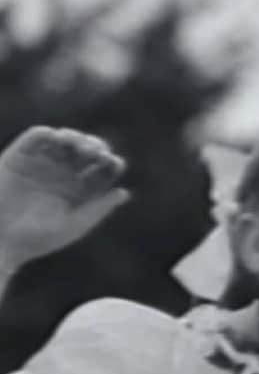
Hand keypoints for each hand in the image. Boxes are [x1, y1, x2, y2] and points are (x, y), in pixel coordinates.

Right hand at [0, 126, 128, 269]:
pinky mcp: (19, 157)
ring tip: (79, 146)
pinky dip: (46, 134)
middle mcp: (64, 174)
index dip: (111, 163)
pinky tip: (56, 138)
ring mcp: (42, 164)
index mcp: (81, 190)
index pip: (103, 170)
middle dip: (96, 146)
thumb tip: (124, 192)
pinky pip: (35, 138)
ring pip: (64, 140)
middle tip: (95, 153)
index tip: (113, 163)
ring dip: (74, 137)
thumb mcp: (74, 225)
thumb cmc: (37, 240)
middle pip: (87, 151)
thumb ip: (99, 208)